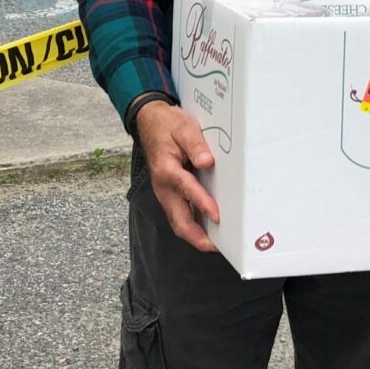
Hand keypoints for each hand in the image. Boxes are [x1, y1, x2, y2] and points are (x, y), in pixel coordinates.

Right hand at [134, 100, 218, 252]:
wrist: (150, 122)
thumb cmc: (168, 125)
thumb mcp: (183, 127)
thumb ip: (195, 144)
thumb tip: (207, 162)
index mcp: (166, 170)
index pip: (186, 190)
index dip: (202, 204)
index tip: (218, 216)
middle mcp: (163, 187)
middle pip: (179, 221)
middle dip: (197, 237)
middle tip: (218, 246)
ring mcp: (165, 193)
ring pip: (179, 221)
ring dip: (197, 234)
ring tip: (218, 242)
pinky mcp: (170, 194)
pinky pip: (181, 214)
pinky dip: (194, 225)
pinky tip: (210, 227)